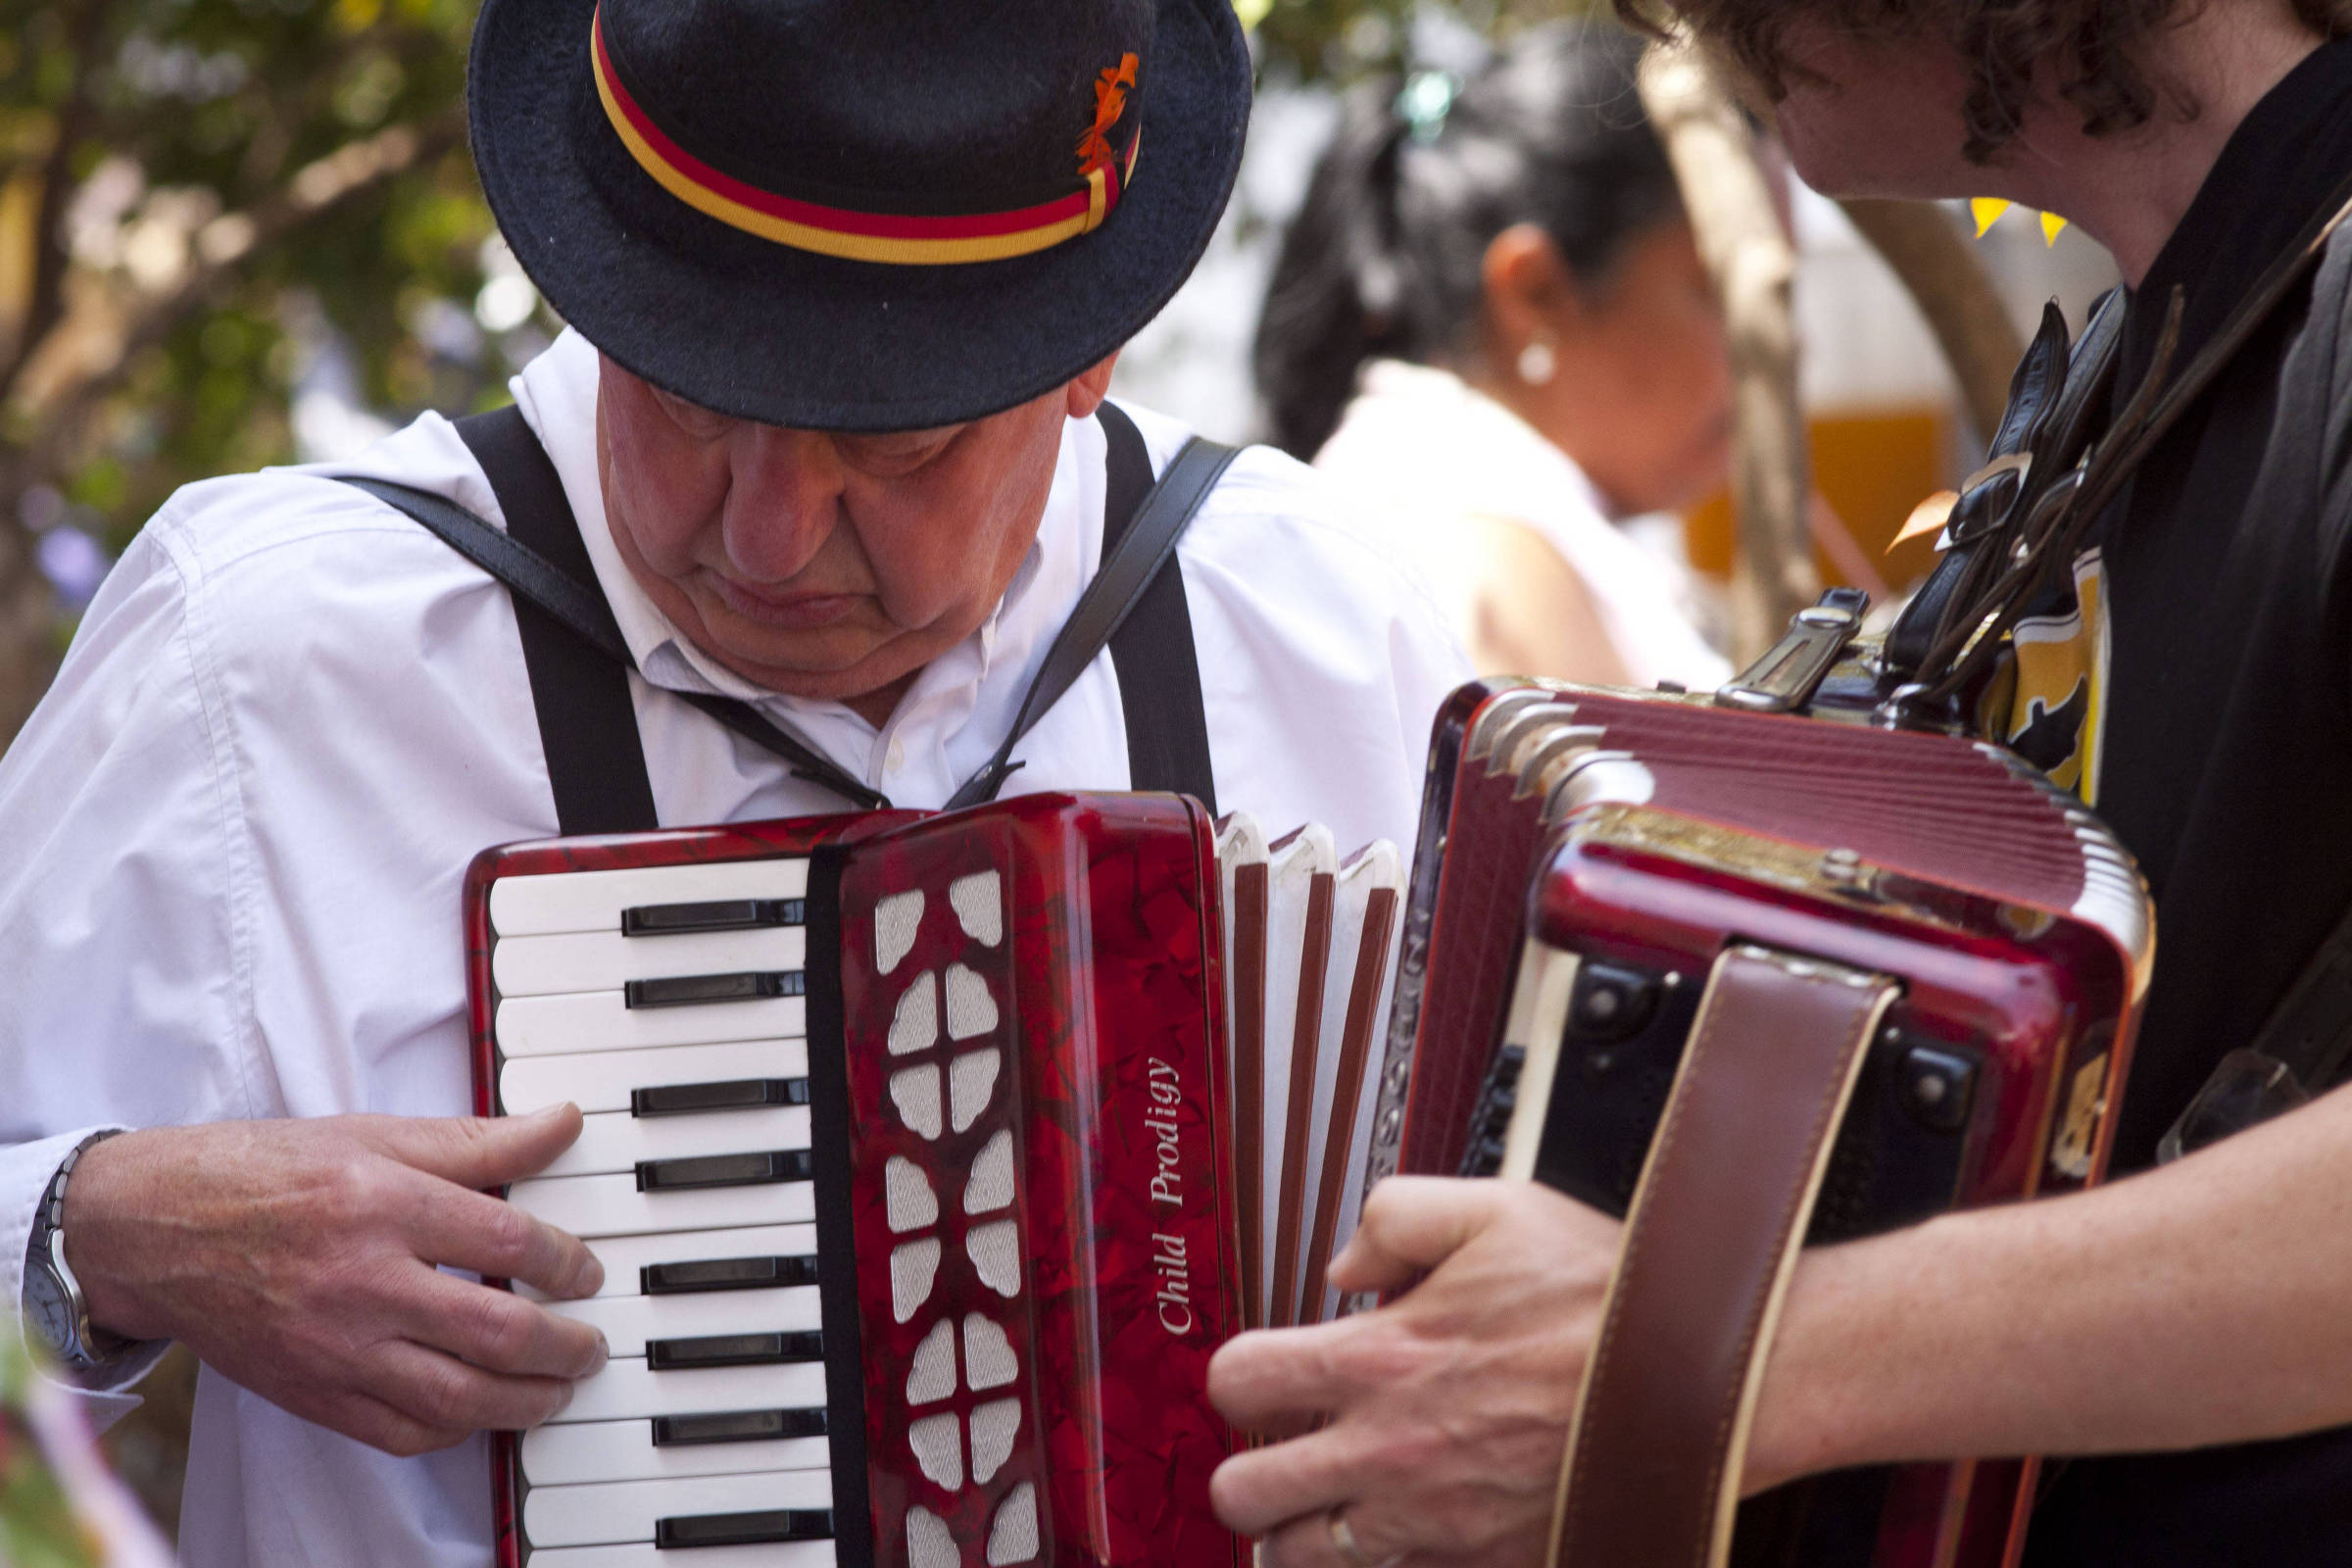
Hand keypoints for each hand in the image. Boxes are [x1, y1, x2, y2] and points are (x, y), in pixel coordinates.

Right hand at [63, 1108, 607, 1455]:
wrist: (155, 1230)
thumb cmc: (266, 1174)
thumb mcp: (375, 1135)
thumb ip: (476, 1140)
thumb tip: (561, 1124)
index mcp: (382, 1204)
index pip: (508, 1241)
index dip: (567, 1261)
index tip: (586, 1270)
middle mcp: (362, 1281)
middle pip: (497, 1331)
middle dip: (566, 1346)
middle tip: (591, 1343)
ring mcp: (335, 1347)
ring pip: (459, 1397)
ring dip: (527, 1400)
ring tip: (558, 1387)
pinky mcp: (311, 1393)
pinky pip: (403, 1433)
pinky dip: (457, 1429)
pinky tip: (483, 1409)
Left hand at [1208, 1178, 1620, 1566]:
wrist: (1701, 1380)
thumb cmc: (1607, 1299)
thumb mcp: (1494, 1211)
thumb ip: (1395, 1218)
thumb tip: (1345, 1266)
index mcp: (1381, 1360)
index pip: (1237, 1384)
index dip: (1238, 1379)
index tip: (1265, 1377)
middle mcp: (1391, 1453)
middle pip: (1242, 1497)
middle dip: (1246, 1471)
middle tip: (1281, 1451)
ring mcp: (1433, 1523)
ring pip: (1301, 1561)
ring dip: (1302, 1530)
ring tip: (1333, 1497)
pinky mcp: (1484, 1563)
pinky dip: (1385, 1558)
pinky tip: (1408, 1522)